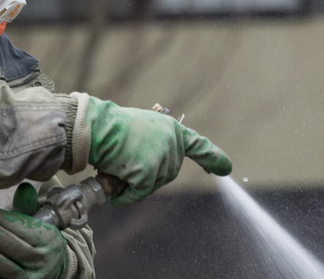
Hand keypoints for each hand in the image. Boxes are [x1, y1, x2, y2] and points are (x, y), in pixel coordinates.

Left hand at [0, 183, 68, 278]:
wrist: (51, 270)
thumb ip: (26, 206)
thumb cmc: (36, 242)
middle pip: (16, 248)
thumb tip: (24, 187)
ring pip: (8, 269)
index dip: (5, 219)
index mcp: (49, 240)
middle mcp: (43, 261)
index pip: (25, 228)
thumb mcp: (36, 223)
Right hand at [86, 96, 230, 206]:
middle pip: (167, 174)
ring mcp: (162, 158)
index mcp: (172, 129)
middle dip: (148, 176)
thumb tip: (153, 170)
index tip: (226, 168)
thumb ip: (154, 144)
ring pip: (152, 185)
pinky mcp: (148, 172)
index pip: (197, 145)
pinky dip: (126, 196)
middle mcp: (173, 142)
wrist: (96, 128)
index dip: (212, 157)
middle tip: (125, 164)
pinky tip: (116, 192)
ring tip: (117, 166)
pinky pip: (138, 194)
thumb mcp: (141, 128)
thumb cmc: (111, 127)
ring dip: (134, 184)